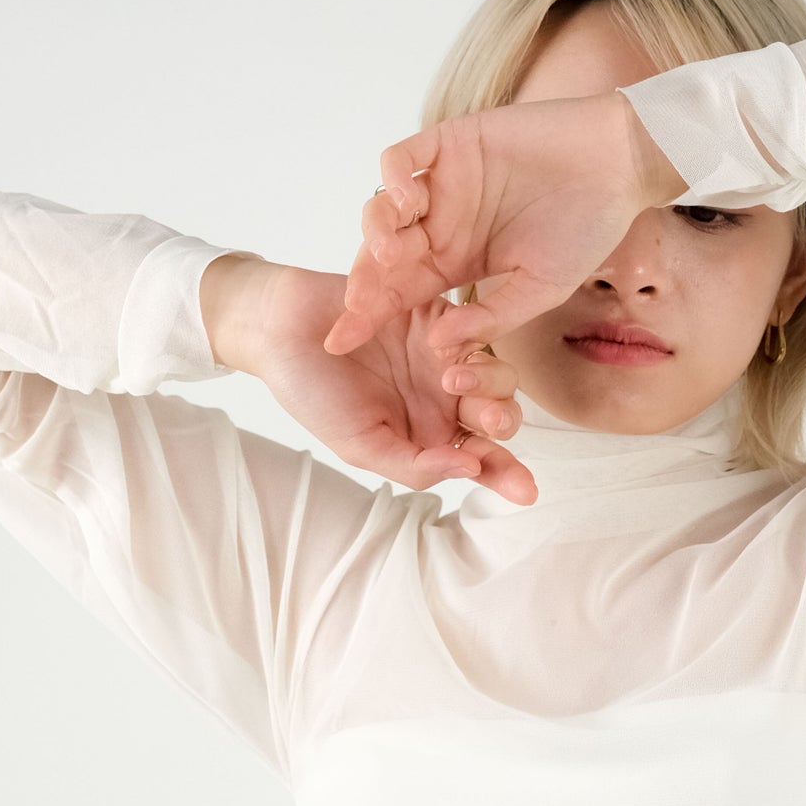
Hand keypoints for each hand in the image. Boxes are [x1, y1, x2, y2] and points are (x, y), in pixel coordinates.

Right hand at [201, 255, 537, 499]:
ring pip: (496, 372)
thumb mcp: (360, 445)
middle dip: (501, 421)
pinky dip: (467, 342)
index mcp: (431, 436)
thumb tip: (469, 471)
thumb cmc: (313, 394)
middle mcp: (447, 400)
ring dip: (489, 383)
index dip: (506, 474)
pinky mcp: (440, 315)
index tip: (525, 490)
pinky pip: (471, 329)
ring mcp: (446, 357)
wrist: (280, 331)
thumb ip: (414, 465)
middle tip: (488, 421)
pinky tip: (445, 348)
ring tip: (454, 379)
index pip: (480, 459)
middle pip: (499, 415)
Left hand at [323, 89, 687, 358]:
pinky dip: (393, 179)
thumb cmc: (587, 227)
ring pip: (383, 207)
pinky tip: (406, 203)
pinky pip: (402, 158)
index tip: (340, 344)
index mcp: (457, 261)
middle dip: (364, 281)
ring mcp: (442, 182)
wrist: (619, 163)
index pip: (401, 293)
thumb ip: (492, 318)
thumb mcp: (541, 288)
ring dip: (378, 233)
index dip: (368, 316)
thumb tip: (441, 350)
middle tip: (355, 307)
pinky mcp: (450, 142)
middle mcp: (441, 223)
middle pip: (383, 254)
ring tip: (392, 256)